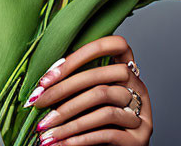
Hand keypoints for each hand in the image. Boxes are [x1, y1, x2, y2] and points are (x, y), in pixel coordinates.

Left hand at [26, 34, 151, 144]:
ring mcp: (142, 113)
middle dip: (62, 90)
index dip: (81, 54)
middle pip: (99, 77)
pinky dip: (80, 137)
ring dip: (67, 115)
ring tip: (45, 128)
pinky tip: (62, 142)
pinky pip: (106, 132)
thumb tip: (40, 82)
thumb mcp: (86, 97)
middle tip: (38, 102)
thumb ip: (74, 82)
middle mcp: (138, 88)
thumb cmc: (94, 122)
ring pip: (102, 103)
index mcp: (126, 70)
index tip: (50, 74)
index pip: (113, 44)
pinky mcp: (140, 137)